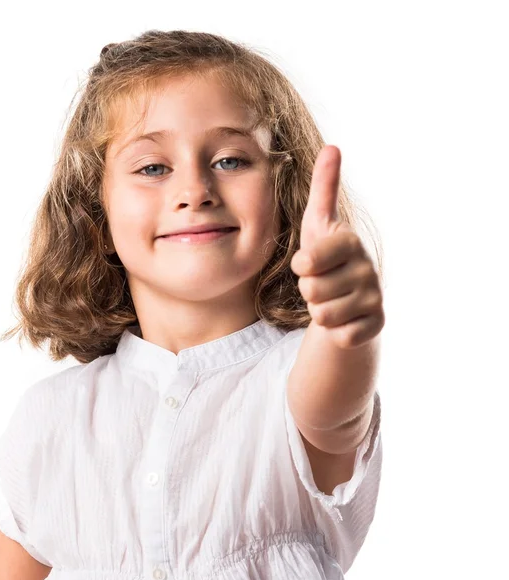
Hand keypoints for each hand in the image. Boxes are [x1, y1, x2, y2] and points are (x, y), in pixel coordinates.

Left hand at [291, 145, 384, 348]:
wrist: (346, 298)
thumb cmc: (325, 257)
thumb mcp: (318, 224)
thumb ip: (323, 188)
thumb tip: (333, 146)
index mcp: (349, 241)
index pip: (308, 260)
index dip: (301, 265)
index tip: (307, 262)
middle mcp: (368, 268)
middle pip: (311, 290)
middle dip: (308, 290)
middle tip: (321, 282)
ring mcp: (374, 298)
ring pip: (323, 314)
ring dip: (319, 310)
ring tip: (330, 298)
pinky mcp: (376, 324)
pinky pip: (340, 335)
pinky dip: (334, 331)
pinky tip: (343, 318)